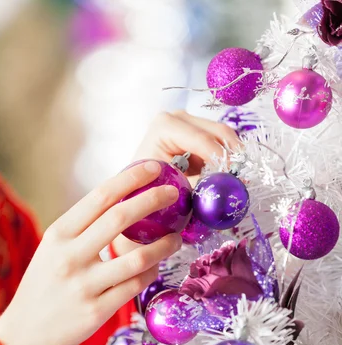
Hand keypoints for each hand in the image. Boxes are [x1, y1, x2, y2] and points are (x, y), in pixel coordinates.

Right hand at [0, 161, 181, 344]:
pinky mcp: (97, 311)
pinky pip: (135, 286)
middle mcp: (70, 256)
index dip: (130, 179)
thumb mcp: (52, 250)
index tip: (154, 168)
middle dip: (153, 200)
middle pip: (120, 219)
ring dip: (164, 245)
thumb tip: (123, 203)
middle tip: (175, 194)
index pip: (99, 197)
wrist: (24, 335)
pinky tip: (156, 267)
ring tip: (176, 238)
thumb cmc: (43, 287)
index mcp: (58, 235)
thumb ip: (82, 230)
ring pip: (137, 258)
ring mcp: (84, 285)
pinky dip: (151, 273)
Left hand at [112, 110, 239, 256]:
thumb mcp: (172, 187)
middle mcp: (178, 117)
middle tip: (245, 180)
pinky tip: (231, 177)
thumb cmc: (147, 189)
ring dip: (234, 158)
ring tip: (240, 180)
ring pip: (224, 136)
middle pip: (219, 132)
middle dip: (234, 156)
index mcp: (165, 126)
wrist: (135, 190)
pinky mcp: (197, 133)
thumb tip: (226, 186)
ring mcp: (188, 123)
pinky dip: (227, 159)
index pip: (203, 140)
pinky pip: (220, 144)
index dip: (223, 160)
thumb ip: (199, 186)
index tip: (237, 180)